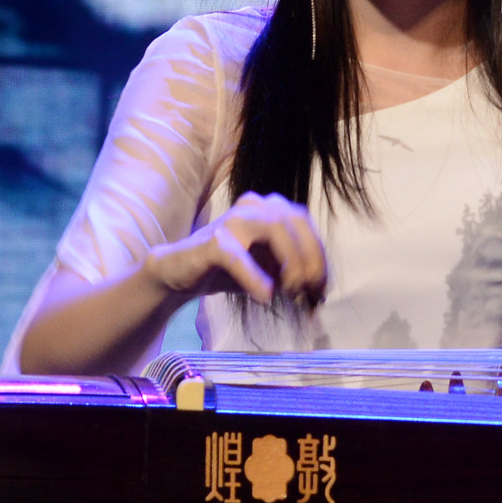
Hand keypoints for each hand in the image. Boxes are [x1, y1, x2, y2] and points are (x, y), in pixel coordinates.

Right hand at [142, 192, 326, 308]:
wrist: (179, 274)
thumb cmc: (229, 271)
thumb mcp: (270, 272)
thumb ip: (294, 276)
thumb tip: (319, 296)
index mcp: (270, 209)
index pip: (305, 225)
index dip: (319, 257)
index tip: (322, 288)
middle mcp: (253, 206)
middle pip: (295, 223)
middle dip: (310, 259)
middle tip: (310, 291)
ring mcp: (231, 220)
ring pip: (274, 229)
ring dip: (291, 264)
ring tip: (292, 292)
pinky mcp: (211, 241)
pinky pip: (238, 257)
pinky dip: (255, 278)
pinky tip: (265, 296)